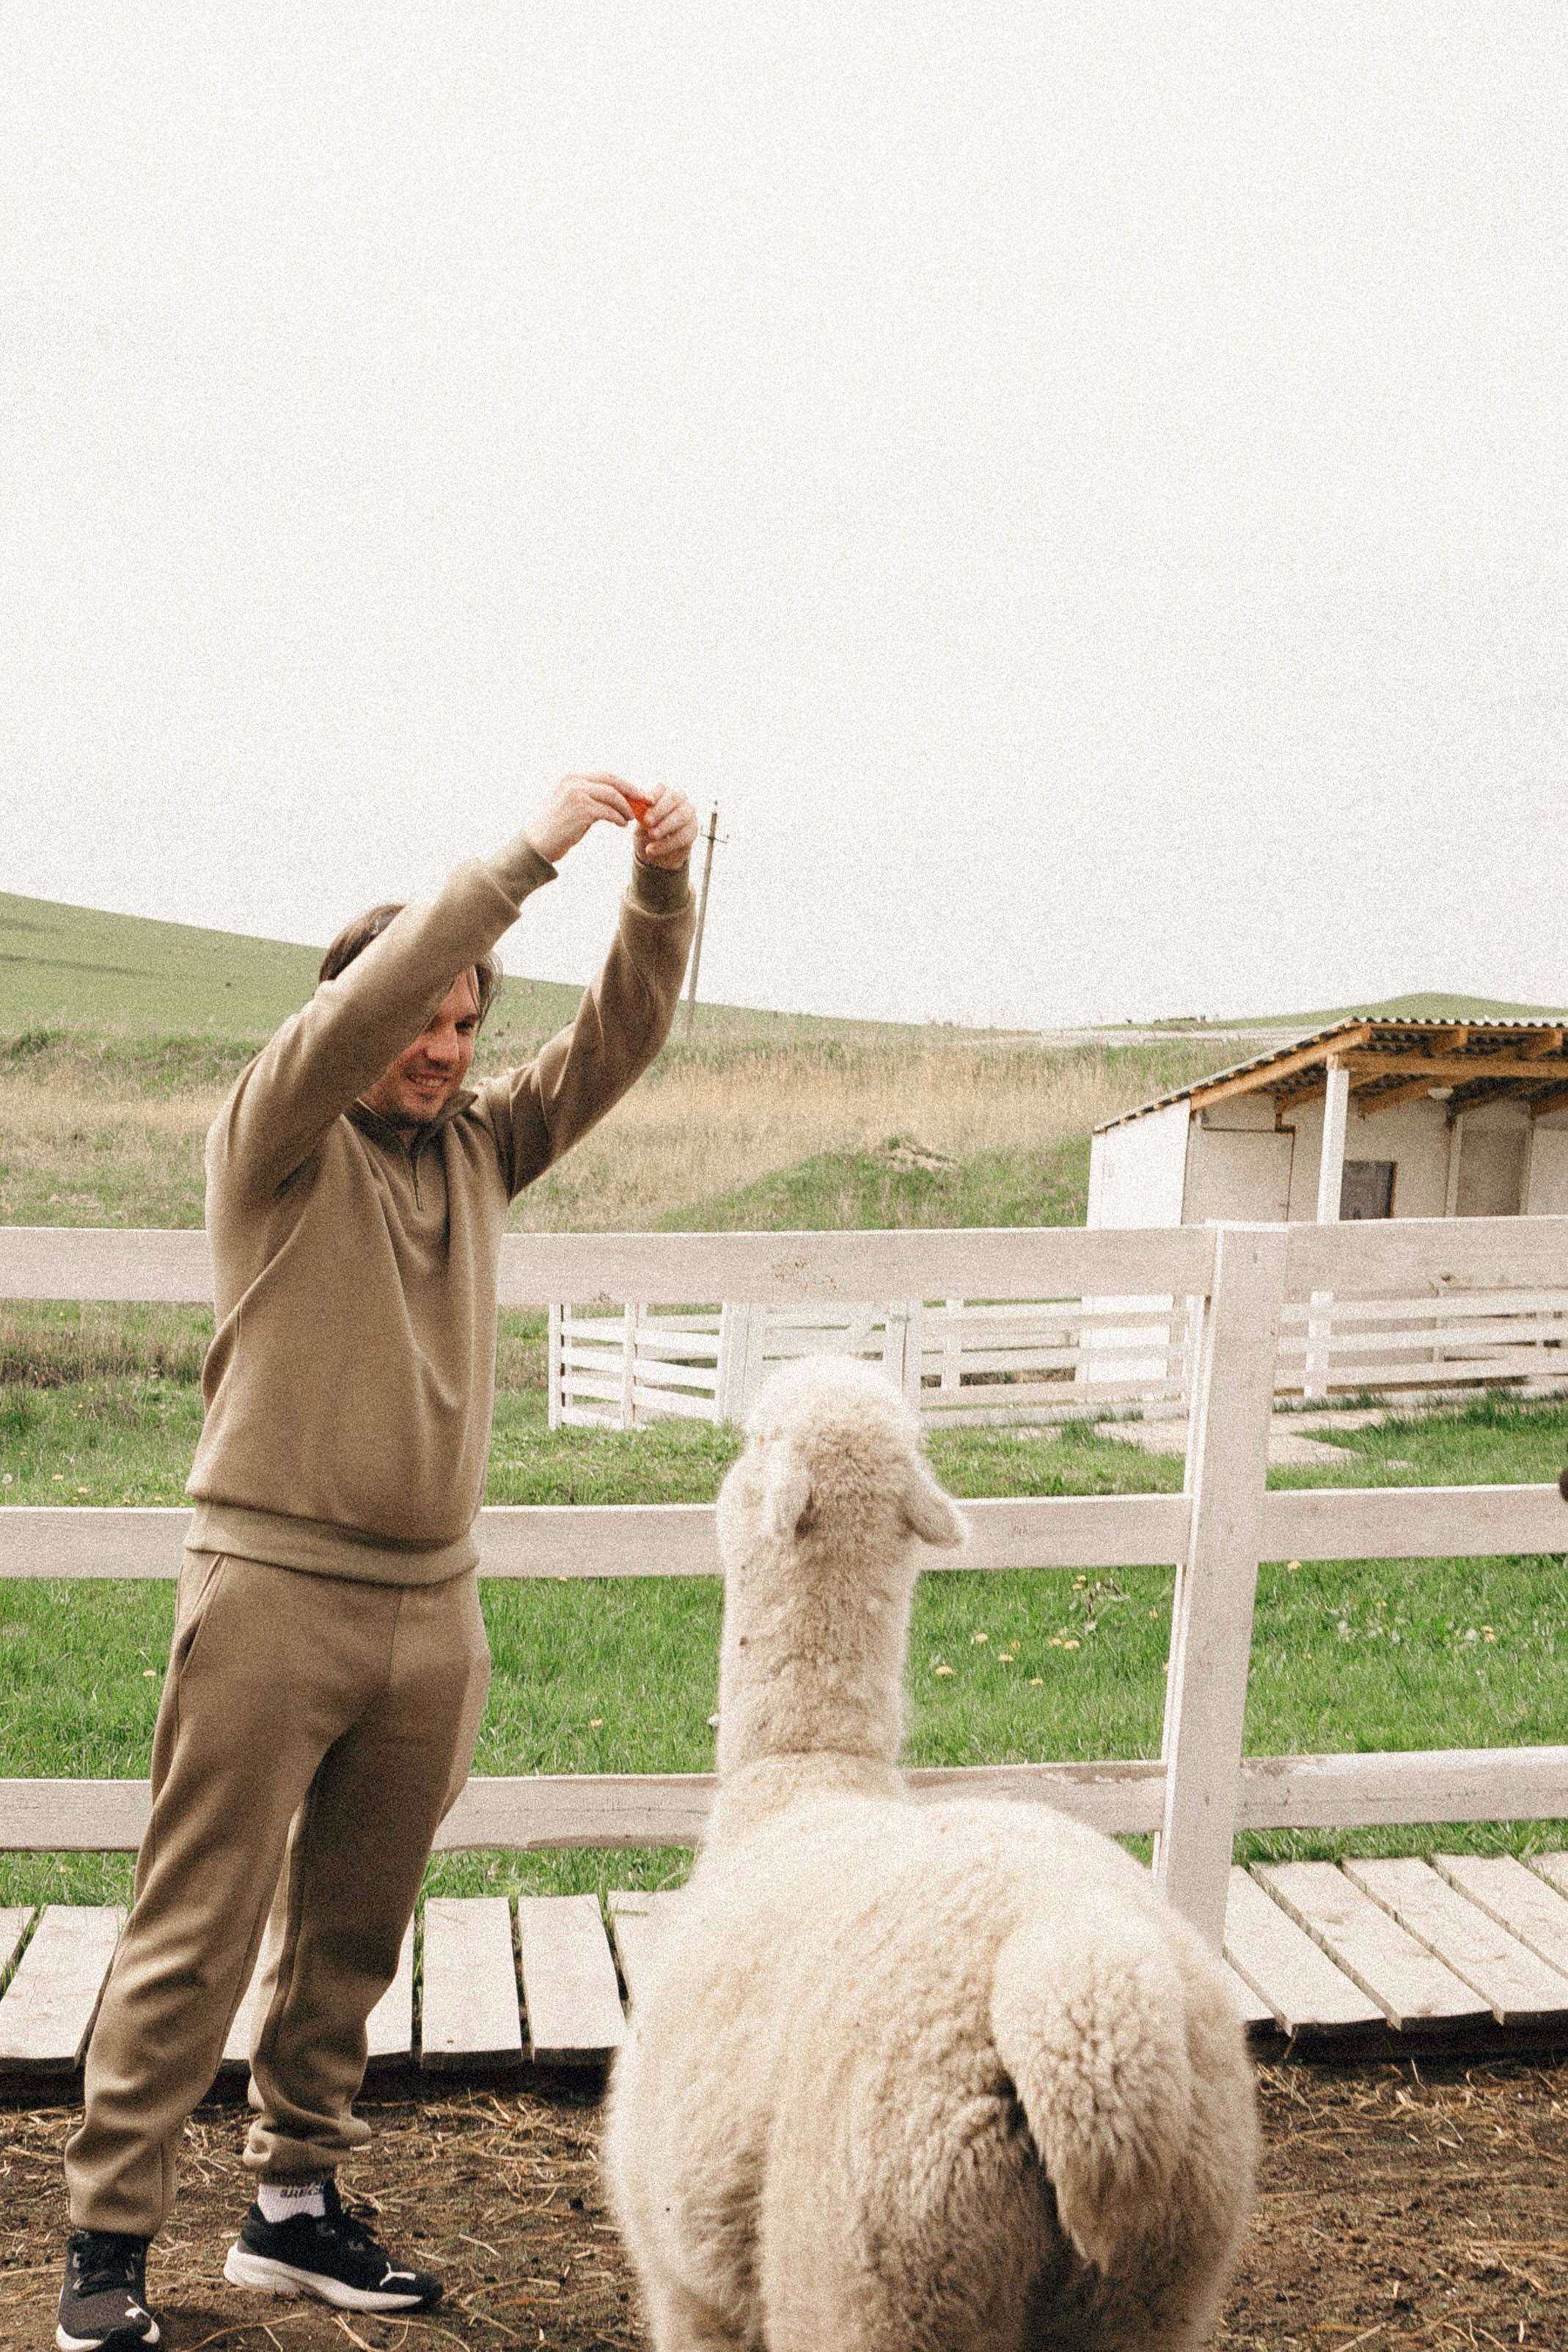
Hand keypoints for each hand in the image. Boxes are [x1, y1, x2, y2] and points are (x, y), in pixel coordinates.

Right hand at [523, 773, 640, 865]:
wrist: (537, 845)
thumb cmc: (556, 829)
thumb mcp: (572, 806)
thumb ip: (590, 798)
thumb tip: (616, 800)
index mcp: (572, 778)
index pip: (606, 776)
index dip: (625, 784)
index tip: (638, 793)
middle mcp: (574, 782)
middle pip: (612, 781)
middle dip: (631, 790)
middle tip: (645, 801)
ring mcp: (577, 794)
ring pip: (612, 796)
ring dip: (626, 807)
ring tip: (630, 818)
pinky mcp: (581, 810)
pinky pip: (609, 812)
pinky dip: (619, 818)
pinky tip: (622, 824)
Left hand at [633, 783, 698, 869]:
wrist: (655, 848)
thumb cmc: (646, 828)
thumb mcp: (639, 820)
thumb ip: (638, 811)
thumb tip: (634, 803)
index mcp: (664, 792)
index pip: (661, 787)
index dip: (655, 793)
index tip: (647, 802)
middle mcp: (680, 799)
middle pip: (674, 799)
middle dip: (660, 810)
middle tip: (647, 821)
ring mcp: (689, 813)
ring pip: (681, 816)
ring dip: (665, 826)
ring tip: (651, 835)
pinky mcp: (692, 830)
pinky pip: (683, 836)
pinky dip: (666, 844)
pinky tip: (652, 849)